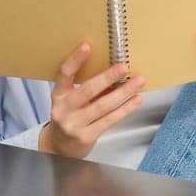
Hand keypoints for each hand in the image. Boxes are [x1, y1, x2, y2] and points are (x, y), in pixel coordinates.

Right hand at [38, 42, 146, 158]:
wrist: (60, 148)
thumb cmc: (70, 117)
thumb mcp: (72, 101)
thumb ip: (88, 88)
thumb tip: (115, 71)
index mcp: (58, 95)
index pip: (64, 74)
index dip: (75, 60)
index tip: (87, 46)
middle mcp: (63, 109)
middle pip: (87, 90)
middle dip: (108, 77)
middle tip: (124, 67)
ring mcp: (74, 125)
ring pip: (103, 106)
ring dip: (123, 92)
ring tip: (138, 82)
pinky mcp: (86, 137)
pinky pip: (110, 120)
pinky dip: (125, 109)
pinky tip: (135, 100)